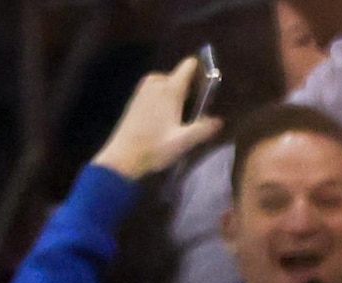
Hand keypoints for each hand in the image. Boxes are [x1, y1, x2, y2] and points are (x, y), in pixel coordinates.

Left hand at [97, 54, 220, 182]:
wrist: (122, 157)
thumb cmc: (154, 148)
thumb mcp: (183, 142)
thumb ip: (202, 129)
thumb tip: (219, 121)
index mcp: (170, 88)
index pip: (189, 65)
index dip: (200, 70)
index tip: (207, 86)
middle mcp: (156, 82)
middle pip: (179, 76)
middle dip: (188, 90)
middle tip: (192, 113)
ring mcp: (143, 88)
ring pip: (167, 83)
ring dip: (175, 95)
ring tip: (178, 118)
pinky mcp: (136, 97)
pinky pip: (156, 90)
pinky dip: (163, 98)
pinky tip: (163, 119)